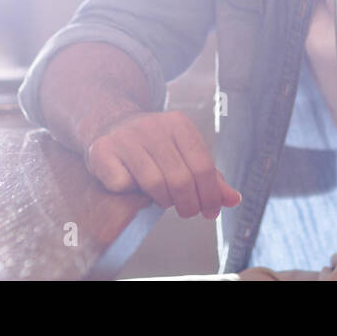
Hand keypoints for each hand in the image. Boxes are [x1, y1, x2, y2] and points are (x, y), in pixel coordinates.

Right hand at [84, 110, 241, 219]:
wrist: (110, 124)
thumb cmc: (154, 146)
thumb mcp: (185, 152)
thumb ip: (210, 176)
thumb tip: (234, 200)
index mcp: (179, 124)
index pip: (203, 167)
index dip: (210, 195)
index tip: (210, 211)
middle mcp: (153, 126)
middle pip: (181, 179)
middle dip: (188, 204)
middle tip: (187, 211)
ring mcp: (126, 137)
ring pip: (154, 184)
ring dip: (162, 200)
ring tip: (163, 199)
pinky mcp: (102, 150)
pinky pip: (123, 184)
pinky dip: (130, 193)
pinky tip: (133, 187)